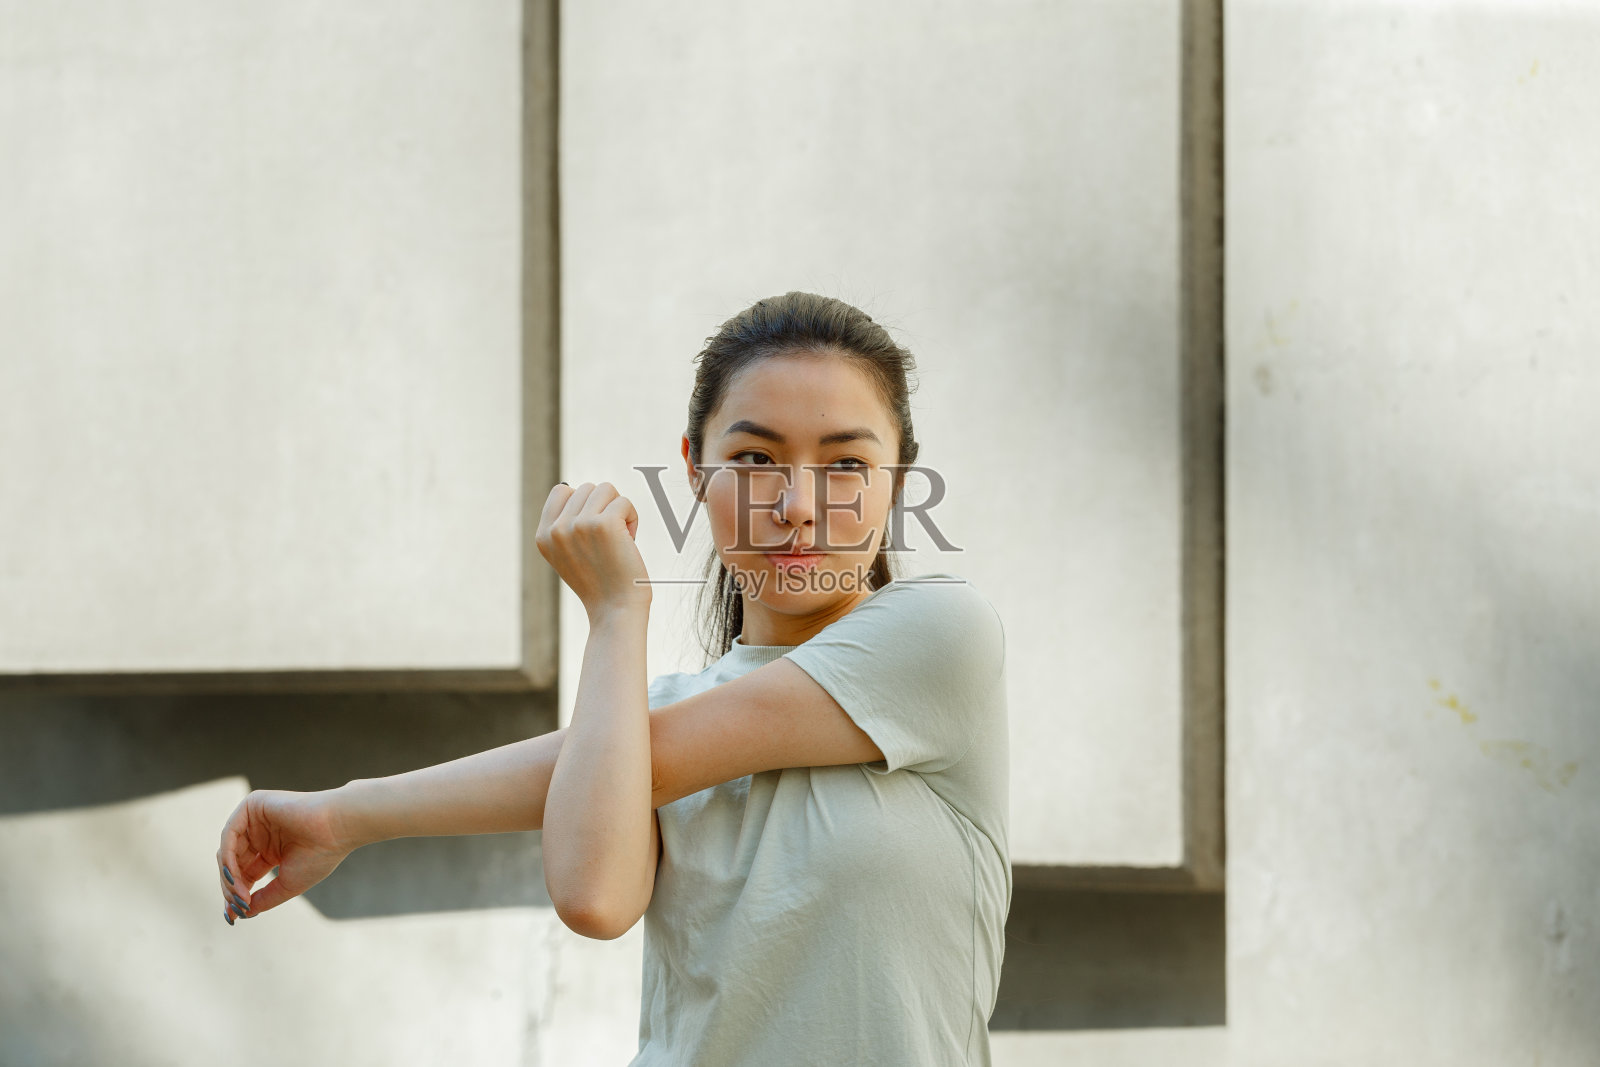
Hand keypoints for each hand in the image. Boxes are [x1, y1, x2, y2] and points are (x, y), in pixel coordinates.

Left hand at [215, 788, 353, 924]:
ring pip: (227, 850)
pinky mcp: (253, 804)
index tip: (234, 916)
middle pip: (233, 863)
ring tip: (239, 895)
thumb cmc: (320, 854)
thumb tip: (240, 914)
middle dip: (231, 887)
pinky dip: (227, 857)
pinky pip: (230, 833)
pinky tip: (234, 875)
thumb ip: (263, 898)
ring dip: (229, 876)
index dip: (237, 894)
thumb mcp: (287, 884)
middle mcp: (261, 833)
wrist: (338, 828)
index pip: (244, 872)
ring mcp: (256, 818)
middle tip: (237, 906)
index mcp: (271, 849)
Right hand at [536, 481, 651, 620]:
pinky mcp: (604, 524)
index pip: (562, 490)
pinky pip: (624, 502)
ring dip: (618, 511)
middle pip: (587, 488)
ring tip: (619, 539)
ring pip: (606, 489)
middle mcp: (557, 529)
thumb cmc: (600, 582)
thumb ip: (565, 524)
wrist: (615, 610)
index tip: (593, 531)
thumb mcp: (568, 554)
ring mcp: (579, 525)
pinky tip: (629, 542)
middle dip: (604, 508)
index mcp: (543, 535)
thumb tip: (572, 488)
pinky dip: (632, 519)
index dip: (584, 504)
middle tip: (608, 540)